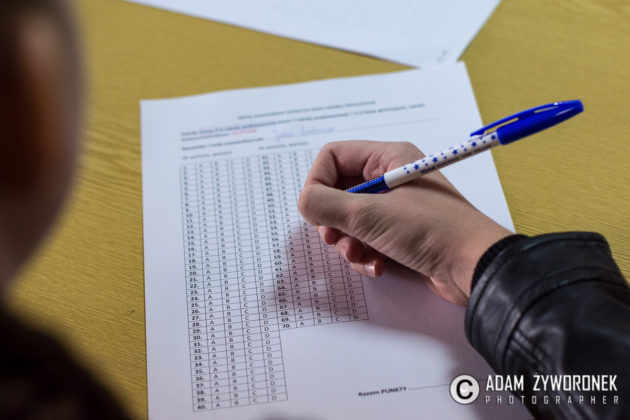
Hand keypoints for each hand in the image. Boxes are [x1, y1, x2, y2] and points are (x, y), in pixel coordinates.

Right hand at [298, 141, 511, 304]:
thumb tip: (303, 201)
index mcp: (386, 159)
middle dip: (332, 220)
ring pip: (349, 219)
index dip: (317, 182)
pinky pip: (366, 239)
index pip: (333, 157)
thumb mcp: (370, 215)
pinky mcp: (400, 234)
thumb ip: (326, 205)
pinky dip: (365, 254)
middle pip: (337, 191)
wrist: (476, 268)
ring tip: (359, 255)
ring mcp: (395, 207)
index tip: (314, 211)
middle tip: (335, 238)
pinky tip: (377, 267)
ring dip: (348, 242)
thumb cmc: (429, 230)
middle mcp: (389, 178)